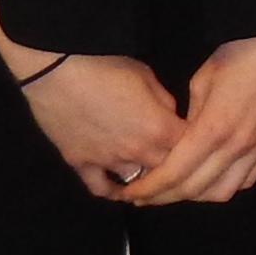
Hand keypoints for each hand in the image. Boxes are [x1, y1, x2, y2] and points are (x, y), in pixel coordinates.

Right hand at [16, 50, 183, 196]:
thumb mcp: (147, 75)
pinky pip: (101, 188)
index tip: (198, 142)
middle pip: (167, 172)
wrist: (56, 67)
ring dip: (146, 179)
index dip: (196, 145)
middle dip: (175, 167)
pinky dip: (112, 190)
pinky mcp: (81, 164)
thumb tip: (170, 116)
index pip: (191, 148)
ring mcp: (108, 161)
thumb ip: (164, 102)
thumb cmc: (105, 64)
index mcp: (160, 128)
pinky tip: (119, 189)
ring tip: (152, 175)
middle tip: (178, 163)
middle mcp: (138, 152)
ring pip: (137, 183)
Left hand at [126, 13, 255, 205]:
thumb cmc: (239, 52)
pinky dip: (226, 185)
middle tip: (146, 196)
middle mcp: (239, 145)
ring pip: (224, 192)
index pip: (175, 173)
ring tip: (177, 190)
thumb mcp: (202, 81)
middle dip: (166, 197)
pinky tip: (211, 180)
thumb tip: (182, 142)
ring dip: (197, 196)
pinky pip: (248, 179)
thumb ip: (190, 119)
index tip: (132, 193)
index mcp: (214, 127)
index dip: (150, 188)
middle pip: (196, 189)